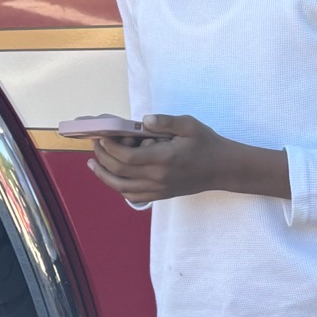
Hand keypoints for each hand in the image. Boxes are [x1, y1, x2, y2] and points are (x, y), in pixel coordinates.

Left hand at [88, 114, 289, 203]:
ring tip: (93, 163)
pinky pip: (133, 197)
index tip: (103, 136)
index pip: (126, 157)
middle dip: (103, 157)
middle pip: (120, 172)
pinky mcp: (161, 195)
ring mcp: (159, 189)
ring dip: (104, 175)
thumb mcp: (189, 125)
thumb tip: (144, 120)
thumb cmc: (206, 144)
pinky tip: (112, 178)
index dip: (110, 147)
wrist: (222, 168)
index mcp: (163, 159)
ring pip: (122, 188)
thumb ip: (166, 122)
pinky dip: (118, 188)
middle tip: (95, 144)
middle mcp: (158, 178)